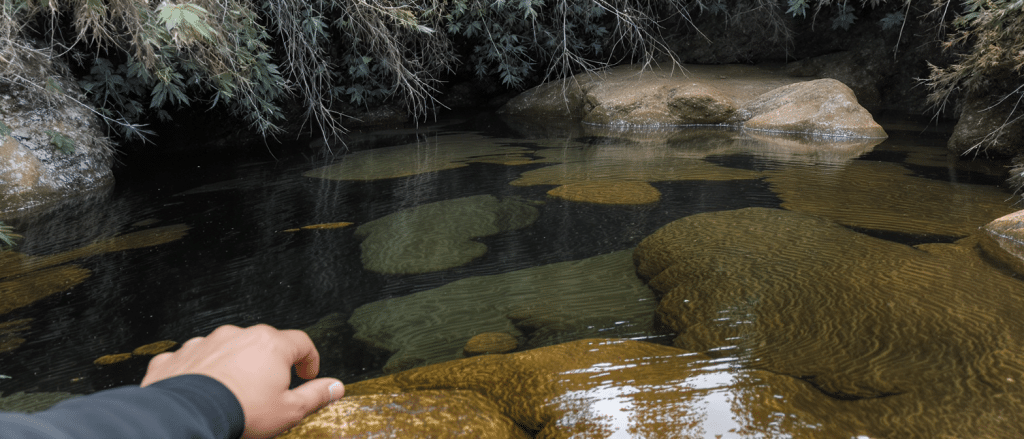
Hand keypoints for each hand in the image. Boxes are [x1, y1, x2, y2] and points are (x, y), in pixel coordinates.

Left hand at [140, 324, 343, 438]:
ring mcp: (206, 343)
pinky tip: (203, 392)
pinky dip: (201, 372)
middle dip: (268, 364)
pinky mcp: (179, 356)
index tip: (307, 375)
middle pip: (263, 344)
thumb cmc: (239, 413)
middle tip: (269, 390)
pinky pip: (195, 359)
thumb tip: (335, 387)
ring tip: (233, 394)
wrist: (186, 417)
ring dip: (234, 366)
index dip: (309, 360)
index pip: (301, 343)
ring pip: (228, 349)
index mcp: (270, 345)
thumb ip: (315, 395)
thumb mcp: (289, 411)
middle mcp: (238, 336)